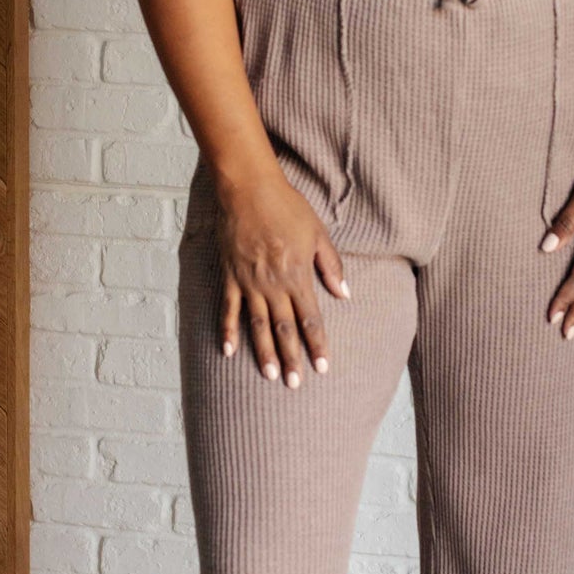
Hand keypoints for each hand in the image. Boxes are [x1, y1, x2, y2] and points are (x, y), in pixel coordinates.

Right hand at [214, 170, 348, 385]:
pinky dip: (228, 331)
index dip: (317, 344)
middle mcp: (273, 284)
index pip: (310, 318)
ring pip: (258, 325)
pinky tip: (229, 352)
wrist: (247, 189)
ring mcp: (249, 282)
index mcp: (297, 275)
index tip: (323, 367)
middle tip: (296, 384)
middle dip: (292, 358)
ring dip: (264, 353)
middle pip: (284, 329)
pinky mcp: (230, 276)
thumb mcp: (318, 233)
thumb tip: (345, 294)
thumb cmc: (287, 207)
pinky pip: (229, 309)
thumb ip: (331, 265)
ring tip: (271, 375)